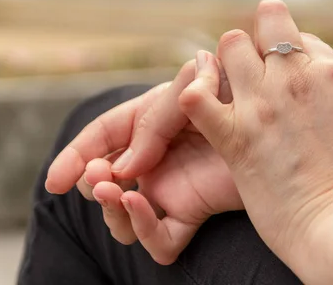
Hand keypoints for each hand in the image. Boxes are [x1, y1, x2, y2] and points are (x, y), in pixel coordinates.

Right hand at [45, 61, 241, 262]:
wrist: (277, 120)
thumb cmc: (232, 95)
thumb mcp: (188, 93)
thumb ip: (155, 122)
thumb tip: (126, 167)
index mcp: (144, 125)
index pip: (98, 141)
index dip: (73, 159)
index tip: (55, 181)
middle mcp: (151, 160)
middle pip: (103, 183)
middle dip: (92, 182)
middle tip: (99, 177)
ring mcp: (168, 188)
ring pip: (123, 216)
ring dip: (110, 207)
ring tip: (117, 190)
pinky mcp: (190, 213)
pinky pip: (160, 239)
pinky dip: (143, 229)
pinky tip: (141, 204)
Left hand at [179, 0, 332, 279]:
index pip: (306, 39)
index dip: (304, 55)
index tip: (303, 80)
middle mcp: (295, 81)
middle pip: (267, 29)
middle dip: (264, 38)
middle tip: (264, 66)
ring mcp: (260, 107)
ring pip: (230, 49)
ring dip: (231, 57)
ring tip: (234, 80)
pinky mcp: (234, 139)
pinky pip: (196, 98)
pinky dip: (194, 90)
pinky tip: (202, 98)